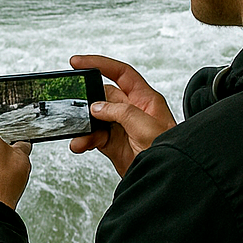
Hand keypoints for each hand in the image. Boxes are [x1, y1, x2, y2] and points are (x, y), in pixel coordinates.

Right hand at [67, 54, 176, 176]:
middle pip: (104, 96)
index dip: (101, 64)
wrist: (165, 179)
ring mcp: (122, 127)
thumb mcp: (146, 127)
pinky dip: (85, 140)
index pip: (121, 74)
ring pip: (95, 118)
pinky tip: (80, 144)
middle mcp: (133, 111)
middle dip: (87, 100)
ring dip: (84, 125)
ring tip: (78, 135)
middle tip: (72, 104)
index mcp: (145, 99)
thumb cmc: (169, 152)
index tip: (78, 62)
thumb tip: (97, 107)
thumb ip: (121, 112)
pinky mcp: (114, 144)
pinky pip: (94, 136)